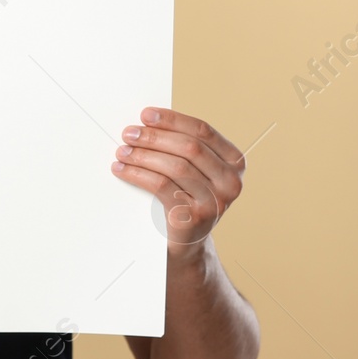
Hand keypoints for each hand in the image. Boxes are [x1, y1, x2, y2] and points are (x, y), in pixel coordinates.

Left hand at [111, 107, 244, 251]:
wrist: (187, 244)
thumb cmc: (186, 198)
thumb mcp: (194, 171)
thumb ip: (183, 148)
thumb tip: (147, 121)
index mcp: (235, 162)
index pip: (203, 131)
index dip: (172, 120)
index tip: (145, 114)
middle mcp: (231, 181)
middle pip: (188, 147)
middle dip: (154, 137)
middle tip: (128, 133)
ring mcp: (217, 201)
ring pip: (174, 166)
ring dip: (142, 155)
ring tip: (121, 151)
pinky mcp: (196, 216)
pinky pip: (162, 186)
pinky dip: (137, 174)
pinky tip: (122, 169)